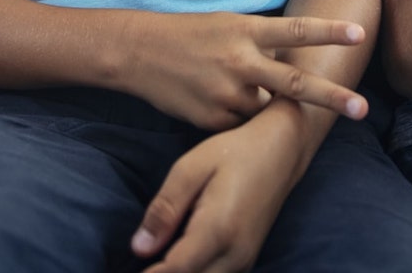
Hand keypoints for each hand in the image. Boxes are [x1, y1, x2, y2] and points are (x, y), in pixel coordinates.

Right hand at [119, 12, 367, 130]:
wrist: (140, 52)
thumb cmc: (189, 34)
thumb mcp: (228, 25)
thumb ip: (261, 44)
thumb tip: (293, 66)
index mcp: (246, 31)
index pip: (296, 31)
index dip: (329, 32)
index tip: (359, 33)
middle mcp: (241, 61)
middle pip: (295, 83)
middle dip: (331, 98)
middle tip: (362, 109)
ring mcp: (227, 93)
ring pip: (265, 110)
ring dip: (266, 107)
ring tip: (239, 92)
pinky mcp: (212, 119)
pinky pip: (240, 125)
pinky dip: (239, 119)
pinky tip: (218, 102)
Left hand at [131, 108, 303, 271]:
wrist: (281, 150)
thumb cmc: (233, 152)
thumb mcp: (190, 169)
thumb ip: (164, 209)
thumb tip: (139, 248)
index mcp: (218, 229)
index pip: (176, 270)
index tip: (130, 268)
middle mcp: (235, 253)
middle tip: (140, 265)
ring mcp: (245, 259)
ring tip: (157, 262)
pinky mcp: (247, 259)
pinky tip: (178, 262)